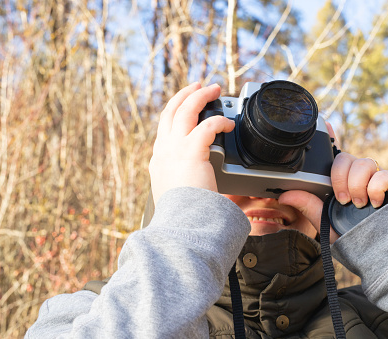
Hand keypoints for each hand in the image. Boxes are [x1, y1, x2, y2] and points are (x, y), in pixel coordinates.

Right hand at [149, 82, 234, 206]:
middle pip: (171, 111)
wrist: (178, 225)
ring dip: (200, 95)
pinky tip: (229, 124)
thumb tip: (205, 185)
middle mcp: (163, 150)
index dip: (176, 113)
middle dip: (185, 94)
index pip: (165, 128)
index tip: (187, 106)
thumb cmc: (182, 215)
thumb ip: (188, 184)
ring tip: (214, 89)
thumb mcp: (179, 195)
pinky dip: (220, 121)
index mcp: (159, 160)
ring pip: (185, 109)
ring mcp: (174, 148)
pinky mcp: (191, 150)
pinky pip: (207, 125)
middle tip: (198, 85)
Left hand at [278, 122, 387, 242]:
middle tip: (341, 199)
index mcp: (340, 181)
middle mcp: (358, 177)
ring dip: (357, 184)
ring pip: (364, 162)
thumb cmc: (352, 238)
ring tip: (357, 204)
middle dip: (339, 177)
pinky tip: (374, 203)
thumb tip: (284, 195)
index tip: (325, 125)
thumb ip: (308, 206)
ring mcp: (376, 180)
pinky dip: (376, 187)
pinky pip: (384, 174)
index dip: (330, 137)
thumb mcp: (324, 223)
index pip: (334, 155)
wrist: (381, 256)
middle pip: (346, 157)